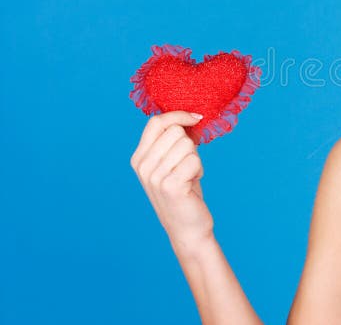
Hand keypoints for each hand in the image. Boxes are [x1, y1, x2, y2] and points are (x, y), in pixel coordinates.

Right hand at [130, 111, 213, 249]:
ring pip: (187, 145)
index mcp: (139, 158)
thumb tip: (191, 115)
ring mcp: (154, 176)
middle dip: (190, 145)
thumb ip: (174, 141)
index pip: (156, 122)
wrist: (187, 227)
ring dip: (195, 159)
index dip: (178, 115)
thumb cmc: (184, 190)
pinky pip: (194, 160)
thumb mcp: (172, 162)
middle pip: (175, 131)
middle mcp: (142, 166)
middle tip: (187, 166)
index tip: (195, 117)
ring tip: (188, 176)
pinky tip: (192, 184)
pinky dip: (199, 170)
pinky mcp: (170, 185)